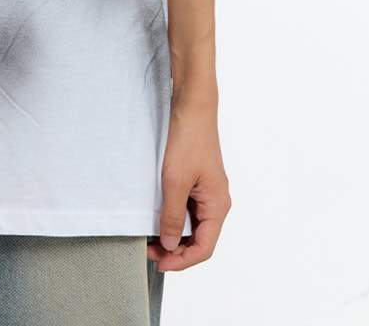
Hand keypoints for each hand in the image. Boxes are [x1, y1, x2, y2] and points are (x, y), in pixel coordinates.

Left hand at [145, 99, 230, 271]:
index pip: (204, 247)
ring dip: (174, 233)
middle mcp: (216, 200)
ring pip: (192, 224)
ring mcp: (207, 190)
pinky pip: (188, 207)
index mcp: (218, 205)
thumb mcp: (175, 182)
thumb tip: (171, 244)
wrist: (192, 105)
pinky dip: (174, 216)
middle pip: (199, 238)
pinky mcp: (197, 179)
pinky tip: (157, 215)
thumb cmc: (189, 139)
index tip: (160, 263)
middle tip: (150, 250)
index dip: (182, 261)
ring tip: (151, 236)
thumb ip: (173, 216)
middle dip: (176, 249)